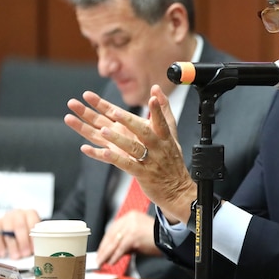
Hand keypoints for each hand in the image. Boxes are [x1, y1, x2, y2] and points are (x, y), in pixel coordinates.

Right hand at [0, 209, 40, 257]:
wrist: (16, 224)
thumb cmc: (28, 231)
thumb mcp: (35, 232)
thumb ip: (36, 239)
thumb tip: (37, 252)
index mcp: (30, 213)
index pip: (32, 223)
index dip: (33, 237)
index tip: (34, 249)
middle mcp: (18, 213)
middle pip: (20, 226)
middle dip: (23, 241)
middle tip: (25, 254)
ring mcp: (6, 217)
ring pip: (7, 230)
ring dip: (12, 245)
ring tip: (16, 256)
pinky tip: (3, 254)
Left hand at [64, 85, 195, 223]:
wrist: (176, 189)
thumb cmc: (171, 159)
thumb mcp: (172, 134)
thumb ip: (164, 111)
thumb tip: (156, 89)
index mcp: (163, 136)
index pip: (160, 120)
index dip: (156, 109)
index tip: (153, 97)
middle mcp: (156, 147)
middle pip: (142, 132)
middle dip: (128, 121)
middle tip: (114, 112)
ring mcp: (149, 160)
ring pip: (132, 148)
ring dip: (117, 139)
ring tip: (103, 131)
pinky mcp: (141, 174)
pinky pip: (125, 165)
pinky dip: (114, 158)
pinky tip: (102, 152)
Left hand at [96, 211, 161, 267]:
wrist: (169, 238)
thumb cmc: (156, 238)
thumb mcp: (138, 237)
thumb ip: (125, 241)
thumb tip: (112, 252)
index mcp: (130, 216)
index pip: (113, 229)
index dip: (105, 241)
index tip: (101, 250)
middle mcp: (129, 219)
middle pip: (111, 235)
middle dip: (103, 249)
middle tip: (98, 258)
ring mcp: (131, 226)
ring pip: (114, 242)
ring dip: (106, 254)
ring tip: (101, 262)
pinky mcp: (133, 236)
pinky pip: (120, 248)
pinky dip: (115, 256)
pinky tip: (111, 262)